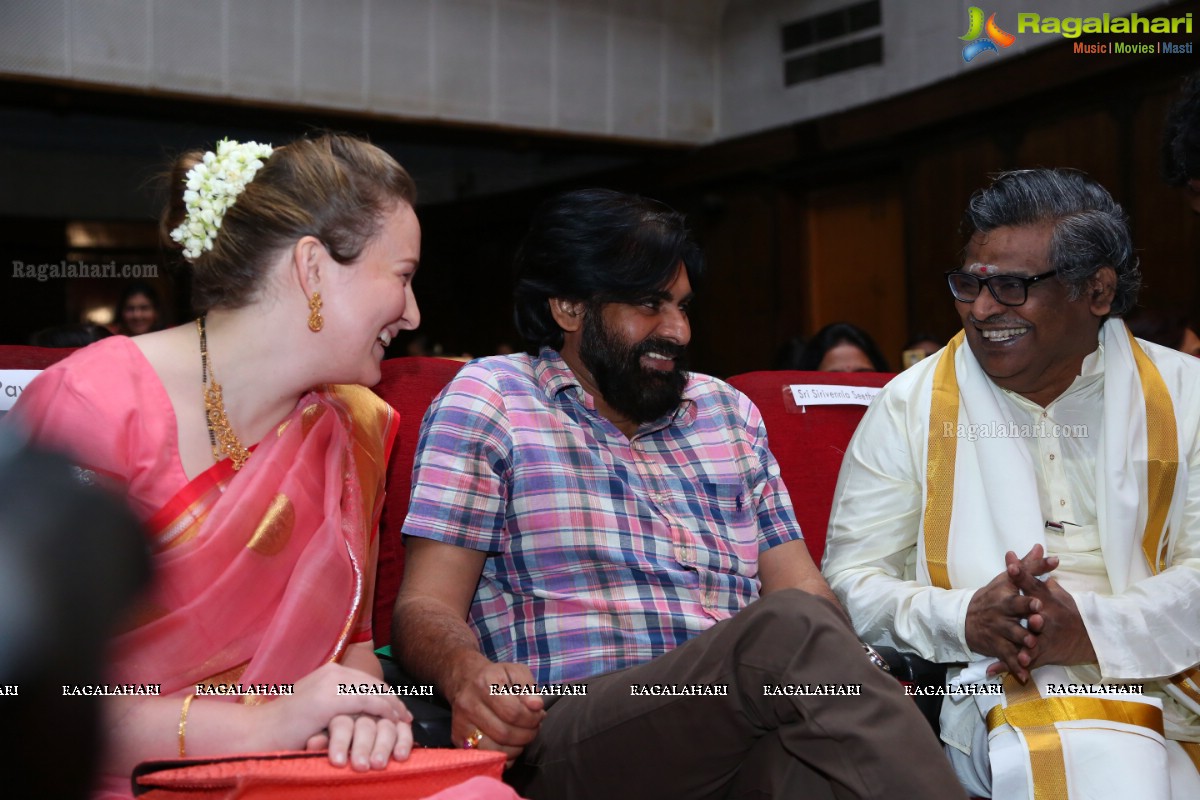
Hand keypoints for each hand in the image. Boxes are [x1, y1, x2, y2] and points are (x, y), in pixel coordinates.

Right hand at [260, 662, 413, 769]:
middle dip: (393, 700)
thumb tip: (357, 712)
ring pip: (376, 692)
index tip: (398, 708)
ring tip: (404, 721)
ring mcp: (332, 683)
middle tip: (406, 716)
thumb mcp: (315, 706)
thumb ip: (336, 703)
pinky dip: (385, 712)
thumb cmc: (285, 726)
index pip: (366, 681)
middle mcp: (333, 672)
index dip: (385, 694)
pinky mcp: (332, 699)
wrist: (259, 731)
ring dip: (393, 707)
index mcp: (330, 671)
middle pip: (375, 684)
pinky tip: (394, 722)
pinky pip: (369, 703)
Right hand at [447, 657, 545, 765]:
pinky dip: (503, 757)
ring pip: (494, 749)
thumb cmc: (496, 678)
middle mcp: (469, 704)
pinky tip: (510, 745)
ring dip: (516, 748)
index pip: (513, 712)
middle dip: (527, 735)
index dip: (532, 718)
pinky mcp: (458, 738)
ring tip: (522, 736)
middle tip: (534, 728)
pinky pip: (485, 757)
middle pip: (504, 733)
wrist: (466, 680)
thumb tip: (536, 706)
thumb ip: (529, 688)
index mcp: (485, 684)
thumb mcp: (516, 672)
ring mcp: (461, 723)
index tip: (539, 715)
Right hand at [966, 545, 1057, 681]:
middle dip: (1026, 620)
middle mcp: (1001, 614)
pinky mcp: (995, 647)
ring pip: (1012, 639)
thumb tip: (1042, 548)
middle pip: (1015, 617)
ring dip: (1023, 644)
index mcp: (1005, 597)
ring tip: (1032, 648)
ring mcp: (998, 632)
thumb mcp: (1006, 580)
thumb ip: (1028, 566)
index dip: (1027, 600)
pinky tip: (1024, 675)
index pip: (1017, 597)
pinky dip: (1015, 667)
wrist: (963, 618)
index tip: (1038, 600)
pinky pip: (1006, 658)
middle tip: (1038, 622)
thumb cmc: (991, 597)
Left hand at [1006, 548, 1095, 669]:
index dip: (1021, 573)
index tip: (1010, 563)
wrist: (1091, 639)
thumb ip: (1040, 575)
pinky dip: (1011, 667)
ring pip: (1030, 639)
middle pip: (1030, 610)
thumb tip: (1032, 551)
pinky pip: (1025, 661)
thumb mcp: (1058, 592)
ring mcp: (1045, 637)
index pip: (1032, 583)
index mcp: (1047, 600)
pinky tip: (993, 669)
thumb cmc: (1071, 613)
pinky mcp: (1043, 654)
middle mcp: (1046, 617)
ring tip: (1006, 648)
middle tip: (1006, 603)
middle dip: (1022, 607)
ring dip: (1020, 643)